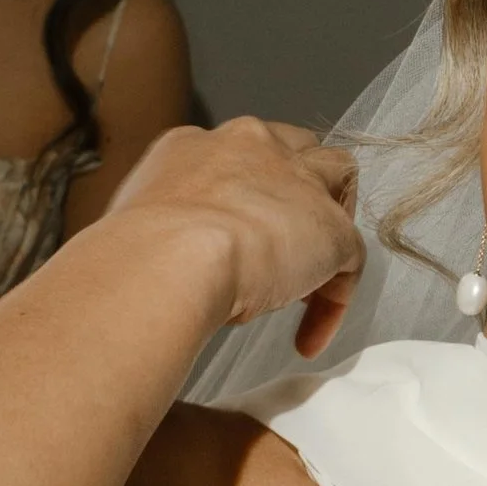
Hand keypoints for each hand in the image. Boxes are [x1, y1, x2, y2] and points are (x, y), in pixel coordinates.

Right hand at [103, 117, 360, 355]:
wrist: (170, 258)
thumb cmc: (137, 255)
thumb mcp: (140, 226)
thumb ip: (165, 229)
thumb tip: (171, 261)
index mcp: (195, 147)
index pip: (235, 156)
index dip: (242, 197)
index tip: (231, 239)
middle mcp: (251, 147)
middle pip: (295, 149)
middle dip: (296, 191)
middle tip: (280, 249)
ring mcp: (298, 183)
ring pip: (337, 178)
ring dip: (329, 225)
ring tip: (309, 283)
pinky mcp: (331, 228)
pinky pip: (349, 259)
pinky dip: (334, 301)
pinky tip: (306, 338)